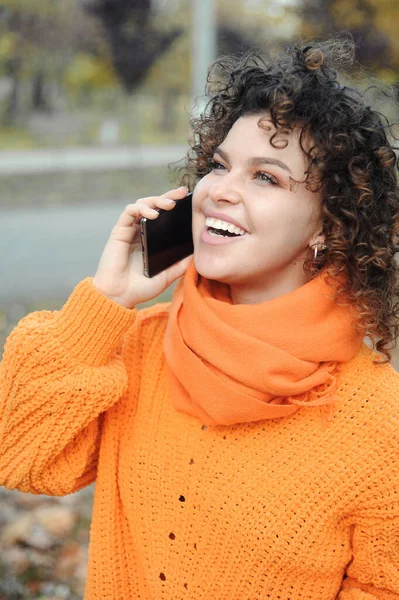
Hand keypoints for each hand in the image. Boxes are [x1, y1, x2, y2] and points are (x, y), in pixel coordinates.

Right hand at [93, 186, 191, 307]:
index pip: (164, 215)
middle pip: (154, 205)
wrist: (120, 297)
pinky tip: (151, 214)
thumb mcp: (168, 274)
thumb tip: (199, 253)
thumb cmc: (141, 287)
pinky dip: (140, 208)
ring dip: (155, 200)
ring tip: (169, 205)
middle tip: (181, 194)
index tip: (188, 197)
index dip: (174, 203)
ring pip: (142, 204)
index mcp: (152, 238)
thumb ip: (181, 264)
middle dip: (168, 196)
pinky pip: (129, 212)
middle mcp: (141, 230)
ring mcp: (130, 229)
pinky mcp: (119, 231)